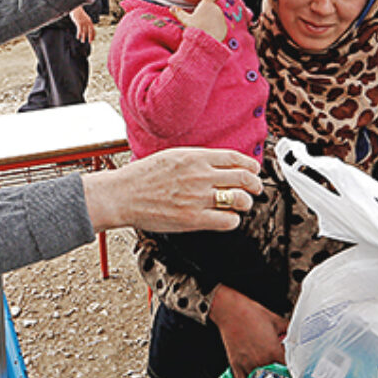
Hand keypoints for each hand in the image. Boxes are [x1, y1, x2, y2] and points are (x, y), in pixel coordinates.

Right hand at [69, 7, 95, 42]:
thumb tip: (85, 28)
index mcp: (89, 21)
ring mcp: (83, 22)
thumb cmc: (78, 13)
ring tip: (82, 41)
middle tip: (90, 42)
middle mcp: (87, 22)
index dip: (93, 34)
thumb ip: (85, 22)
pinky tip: (78, 37)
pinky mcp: (79, 23)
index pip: (93, 29)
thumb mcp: (84, 17)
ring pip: (84, 31)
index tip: (92, 39)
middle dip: (90, 37)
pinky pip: (79, 30)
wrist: (75, 8)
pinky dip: (79, 34)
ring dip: (83, 37)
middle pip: (90, 31)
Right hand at [82, 148, 261, 232]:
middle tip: (254, 189)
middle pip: (244, 178)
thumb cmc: (142, 176)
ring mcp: (198, 198)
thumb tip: (219, 163)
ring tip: (239, 205)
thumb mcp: (171, 156)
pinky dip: (232, 220)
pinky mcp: (194, 219)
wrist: (121, 195)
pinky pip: (228, 221)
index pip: (236, 158)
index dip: (251, 165)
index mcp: (195, 157)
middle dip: (255, 185)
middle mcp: (200, 175)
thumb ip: (197, 159)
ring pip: (241, 200)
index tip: (253, 170)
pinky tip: (224, 218)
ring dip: (244, 203)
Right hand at [171, 0, 226, 41]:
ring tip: (203, 27)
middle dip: (207, 12)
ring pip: (216, 17)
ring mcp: (222, 17)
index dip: (205, 2)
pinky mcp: (225, 26)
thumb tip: (171, 8)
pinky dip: (216, 28)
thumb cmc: (195, 28)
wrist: (206, 40)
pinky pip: (220, 25)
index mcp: (207, 3)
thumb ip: (178, 13)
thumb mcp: (185, 20)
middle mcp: (216, 8)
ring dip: (212, 20)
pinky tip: (209, 33)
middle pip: (212, 8)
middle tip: (200, 20)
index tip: (201, 7)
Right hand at [210, 285, 287, 377]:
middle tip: (281, 369)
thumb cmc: (250, 313)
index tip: (292, 366)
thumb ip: (287, 329)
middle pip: (276, 377)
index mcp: (274, 351)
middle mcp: (261, 361)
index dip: (293, 368)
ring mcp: (248, 365)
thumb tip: (293, 334)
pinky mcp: (236, 365)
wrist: (230, 310)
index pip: (289, 368)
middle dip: (280, 374)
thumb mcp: (275, 320)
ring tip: (268, 374)